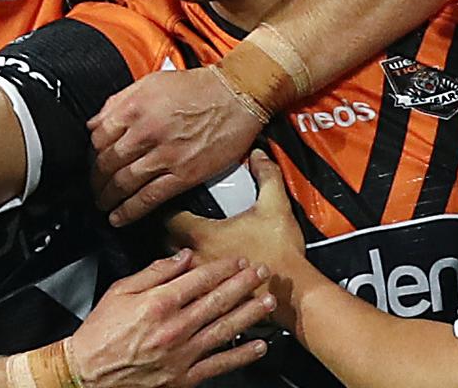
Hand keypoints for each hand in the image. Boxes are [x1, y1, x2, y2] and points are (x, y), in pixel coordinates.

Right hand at [67, 249, 274, 387]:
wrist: (87, 374)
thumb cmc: (100, 334)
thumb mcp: (120, 291)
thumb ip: (154, 272)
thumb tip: (181, 257)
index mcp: (158, 304)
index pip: (200, 279)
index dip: (223, 268)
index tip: (238, 260)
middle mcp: (173, 328)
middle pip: (217, 301)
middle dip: (244, 285)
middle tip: (262, 273)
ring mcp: (181, 355)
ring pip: (224, 329)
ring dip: (249, 314)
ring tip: (267, 302)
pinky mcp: (183, 378)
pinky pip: (218, 364)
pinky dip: (241, 355)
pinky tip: (257, 346)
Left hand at [89, 67, 262, 225]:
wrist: (237, 96)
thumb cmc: (199, 87)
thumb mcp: (152, 82)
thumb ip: (119, 101)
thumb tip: (95, 123)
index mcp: (135, 108)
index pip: (98, 137)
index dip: (91, 153)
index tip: (92, 161)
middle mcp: (146, 132)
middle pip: (107, 163)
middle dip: (95, 180)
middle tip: (93, 187)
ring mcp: (165, 155)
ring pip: (124, 183)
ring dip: (108, 197)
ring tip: (102, 204)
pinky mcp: (184, 174)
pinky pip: (149, 197)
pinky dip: (130, 210)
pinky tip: (119, 217)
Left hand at [169, 150, 307, 326]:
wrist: (294, 293)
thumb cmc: (282, 255)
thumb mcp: (276, 206)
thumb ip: (267, 176)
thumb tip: (258, 157)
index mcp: (203, 236)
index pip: (167, 219)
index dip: (166, 208)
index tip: (170, 203)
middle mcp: (196, 259)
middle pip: (163, 242)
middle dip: (166, 230)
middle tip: (175, 220)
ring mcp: (200, 283)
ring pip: (174, 268)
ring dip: (175, 256)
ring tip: (185, 245)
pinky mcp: (210, 300)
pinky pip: (187, 288)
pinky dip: (187, 279)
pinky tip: (198, 274)